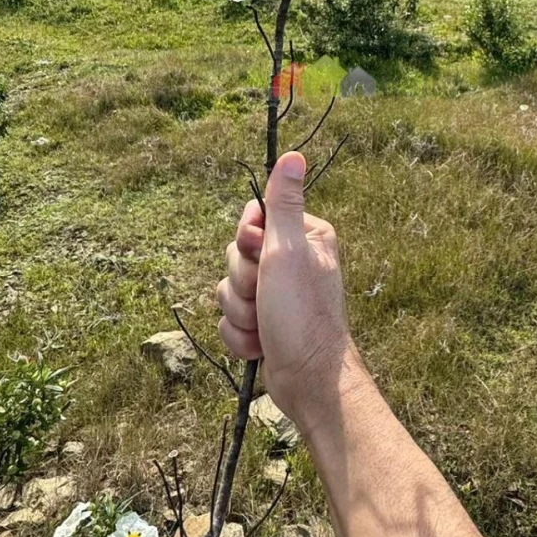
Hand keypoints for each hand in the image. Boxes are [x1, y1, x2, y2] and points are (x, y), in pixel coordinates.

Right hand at [216, 152, 355, 431]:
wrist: (307, 380)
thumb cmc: (301, 314)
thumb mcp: (287, 251)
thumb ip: (283, 204)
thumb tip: (293, 156)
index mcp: (303, 236)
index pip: (252, 219)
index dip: (246, 241)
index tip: (259, 256)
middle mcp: (292, 261)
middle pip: (235, 256)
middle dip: (242, 284)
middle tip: (265, 298)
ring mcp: (277, 295)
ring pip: (228, 290)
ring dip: (240, 314)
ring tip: (265, 327)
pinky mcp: (265, 323)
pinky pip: (230, 320)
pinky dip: (241, 336)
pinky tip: (261, 346)